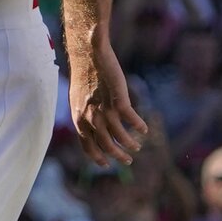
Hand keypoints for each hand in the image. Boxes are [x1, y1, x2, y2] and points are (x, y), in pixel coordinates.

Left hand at [69, 37, 147, 167]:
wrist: (88, 55)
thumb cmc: (83, 75)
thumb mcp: (77, 100)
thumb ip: (83, 115)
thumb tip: (89, 127)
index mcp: (79, 120)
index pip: (88, 147)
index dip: (98, 158)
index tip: (106, 164)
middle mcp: (91, 120)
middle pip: (107, 146)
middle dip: (118, 156)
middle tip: (128, 160)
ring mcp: (106, 112)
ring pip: (121, 137)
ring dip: (130, 144)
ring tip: (137, 146)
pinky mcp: (119, 102)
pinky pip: (132, 120)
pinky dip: (139, 126)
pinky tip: (144, 129)